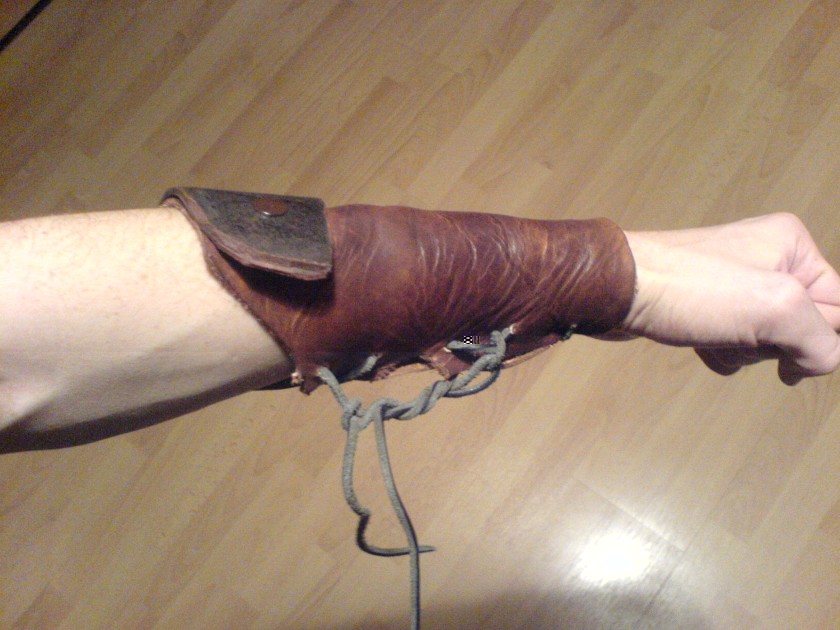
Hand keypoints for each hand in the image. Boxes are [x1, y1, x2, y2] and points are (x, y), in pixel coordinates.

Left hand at [621, 213, 839, 384]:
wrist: (615, 291)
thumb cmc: (692, 290)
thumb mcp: (776, 309)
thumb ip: (821, 339)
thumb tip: (820, 362)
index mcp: (792, 246)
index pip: (838, 306)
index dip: (818, 336)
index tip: (789, 346)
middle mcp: (766, 258)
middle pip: (802, 325)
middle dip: (774, 342)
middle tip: (742, 330)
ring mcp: (732, 282)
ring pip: (767, 338)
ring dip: (744, 350)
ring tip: (714, 335)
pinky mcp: (704, 305)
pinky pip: (733, 341)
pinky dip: (721, 351)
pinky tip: (699, 344)